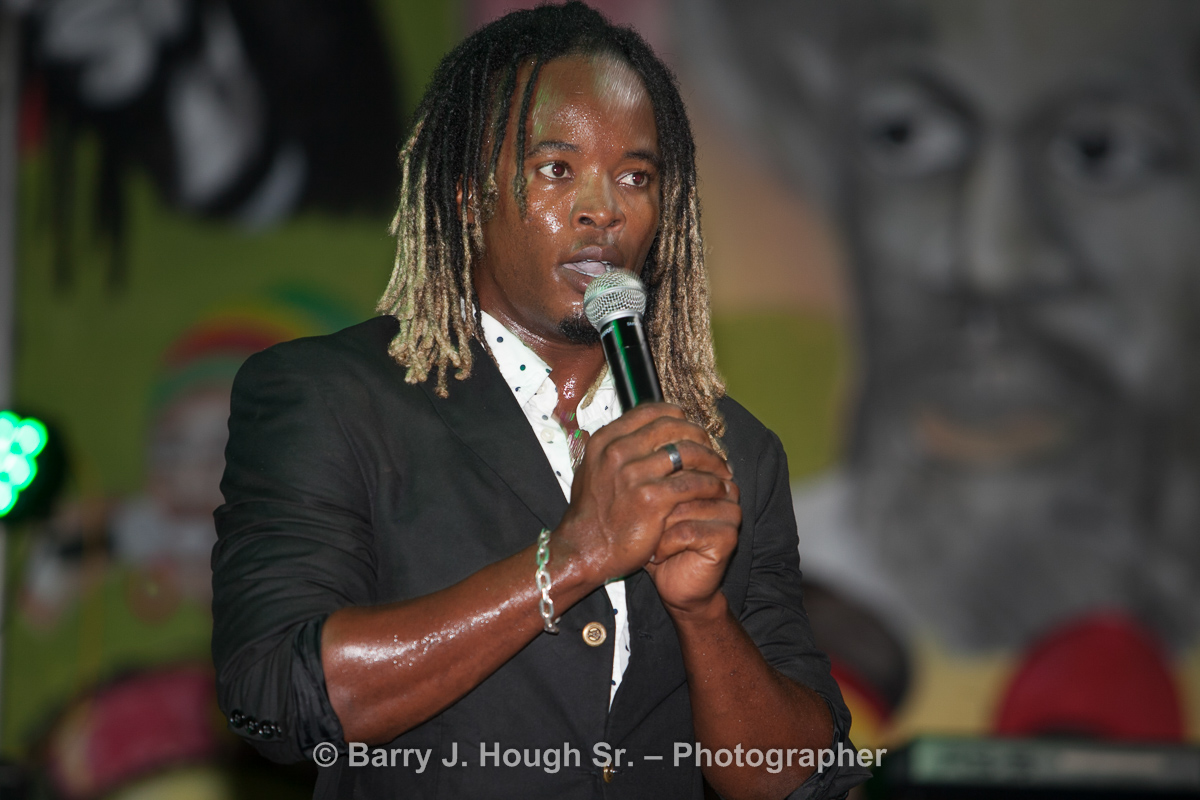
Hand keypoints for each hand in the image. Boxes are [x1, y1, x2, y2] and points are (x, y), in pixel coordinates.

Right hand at [553, 403, 736, 592]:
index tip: (689, 427)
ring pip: (689, 453)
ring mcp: (635, 475)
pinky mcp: (653, 499)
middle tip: (711, 449)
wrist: (584, 549)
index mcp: (605, 440)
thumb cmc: (591, 514)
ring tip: (721, 470)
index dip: (677, 417)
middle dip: (699, 436)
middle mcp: (619, 452)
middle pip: (673, 427)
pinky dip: (711, 484)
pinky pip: (693, 483)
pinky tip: (718, 489)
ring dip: (711, 460)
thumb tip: (638, 430)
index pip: (651, 411)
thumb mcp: (591, 469)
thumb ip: (613, 447)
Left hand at [644, 476, 740, 617]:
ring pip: (681, 507)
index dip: (651, 485)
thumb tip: (632, 449)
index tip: (638, 506)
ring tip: (650, 543)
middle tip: (642, 527)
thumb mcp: (652, 504)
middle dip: (654, 508)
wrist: (676, 585)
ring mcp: (730, 512)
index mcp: (709, 474)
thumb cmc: (660, 541)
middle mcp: (725, 489)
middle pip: (679, 482)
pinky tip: (657, 556)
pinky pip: (686, 532)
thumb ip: (653, 477)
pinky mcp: (727, 536)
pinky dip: (664, 546)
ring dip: (656, 529)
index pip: (678, 462)